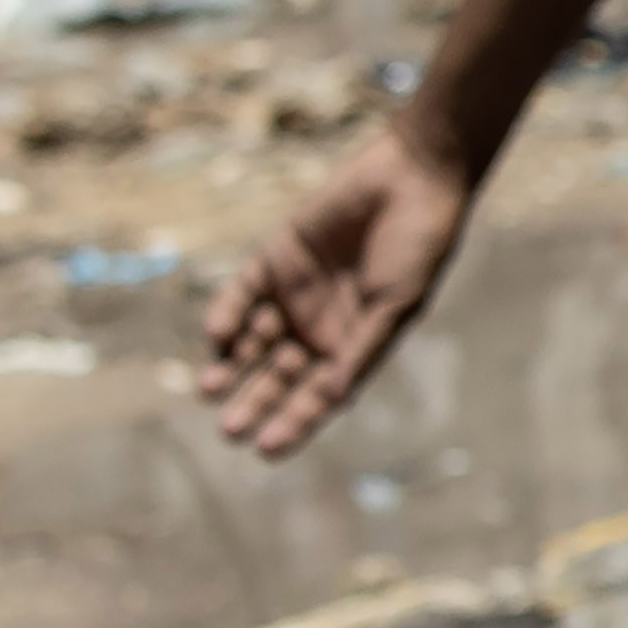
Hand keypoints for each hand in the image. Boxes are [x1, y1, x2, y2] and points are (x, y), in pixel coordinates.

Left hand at [200, 130, 476, 457]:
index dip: (292, 423)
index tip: (265, 449)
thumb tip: (332, 398)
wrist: (410, 178)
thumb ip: (360, 350)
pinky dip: (227, 314)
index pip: (316, 395)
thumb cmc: (417, 247)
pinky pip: (243, 294)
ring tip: (209, 388)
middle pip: (277, 375)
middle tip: (230, 429)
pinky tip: (217, 336)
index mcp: (352, 346)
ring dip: (231, 365)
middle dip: (254, 401)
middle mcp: (319, 326)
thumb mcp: (395, 306)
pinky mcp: (276, 259)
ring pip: (252, 341)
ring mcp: (294, 294)